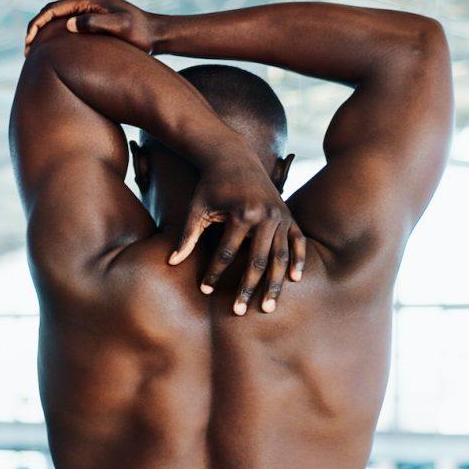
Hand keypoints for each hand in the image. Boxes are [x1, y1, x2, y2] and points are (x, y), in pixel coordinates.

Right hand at [25, 0, 155, 55]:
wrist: (154, 33)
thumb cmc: (139, 33)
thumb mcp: (119, 28)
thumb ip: (95, 24)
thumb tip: (70, 24)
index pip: (53, 9)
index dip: (37, 24)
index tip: (28, 42)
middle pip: (51, 11)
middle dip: (35, 29)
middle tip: (26, 50)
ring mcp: (88, 8)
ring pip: (56, 17)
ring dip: (42, 32)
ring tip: (32, 52)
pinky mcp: (90, 17)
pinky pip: (65, 23)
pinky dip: (53, 34)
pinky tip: (49, 49)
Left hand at [174, 153, 306, 314]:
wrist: (233, 156)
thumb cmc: (210, 185)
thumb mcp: (196, 208)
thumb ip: (187, 236)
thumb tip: (171, 262)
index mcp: (242, 213)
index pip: (227, 253)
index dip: (215, 272)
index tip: (204, 290)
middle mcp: (266, 215)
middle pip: (257, 260)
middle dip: (247, 288)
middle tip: (239, 312)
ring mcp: (281, 215)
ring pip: (280, 256)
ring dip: (274, 283)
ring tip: (267, 307)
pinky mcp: (288, 214)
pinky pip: (297, 241)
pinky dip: (297, 259)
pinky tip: (294, 280)